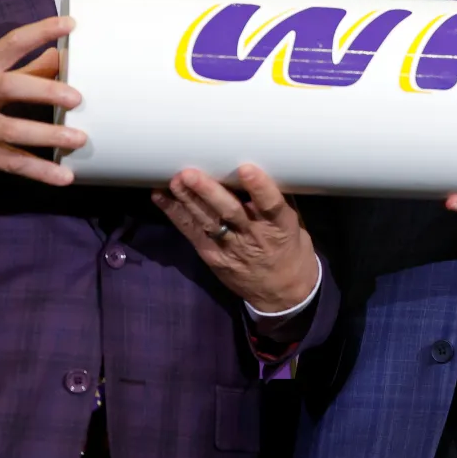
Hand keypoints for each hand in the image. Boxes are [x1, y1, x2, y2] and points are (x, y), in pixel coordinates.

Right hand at [0, 16, 84, 185]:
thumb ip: (23, 69)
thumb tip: (59, 56)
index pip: (10, 44)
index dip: (40, 32)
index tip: (70, 25)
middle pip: (9, 87)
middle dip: (45, 91)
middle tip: (77, 98)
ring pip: (10, 130)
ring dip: (47, 135)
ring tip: (79, 139)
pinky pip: (10, 163)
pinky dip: (38, 171)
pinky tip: (63, 176)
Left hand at [152, 164, 319, 312]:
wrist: (281, 292)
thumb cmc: (290, 249)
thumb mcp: (295, 225)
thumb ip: (278, 201)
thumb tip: (263, 165)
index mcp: (281, 227)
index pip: (271, 205)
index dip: (260, 187)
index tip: (246, 169)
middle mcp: (254, 237)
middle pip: (231, 213)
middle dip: (209, 193)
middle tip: (191, 174)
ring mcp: (230, 249)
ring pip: (208, 222)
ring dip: (189, 201)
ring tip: (174, 182)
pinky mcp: (212, 257)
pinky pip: (193, 234)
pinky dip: (176, 215)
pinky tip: (161, 197)